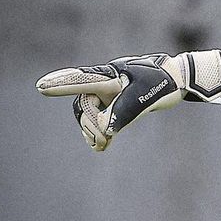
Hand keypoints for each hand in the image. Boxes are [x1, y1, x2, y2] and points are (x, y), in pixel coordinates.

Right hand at [36, 50, 220, 150]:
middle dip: (90, 125)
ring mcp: (107, 93)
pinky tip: (101, 145)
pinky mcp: (114, 103)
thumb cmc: (163, 84)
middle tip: (102, 141)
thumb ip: (123, 114)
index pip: (81, 80)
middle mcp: (104, 83)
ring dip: (92, 131)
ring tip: (103, 144)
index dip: (60, 84)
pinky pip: (97, 119)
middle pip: (84, 106)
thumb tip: (105, 132)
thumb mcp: (145, 100)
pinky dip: (98, 132)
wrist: (179, 81)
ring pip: (89, 115)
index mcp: (110, 75)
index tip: (41, 87)